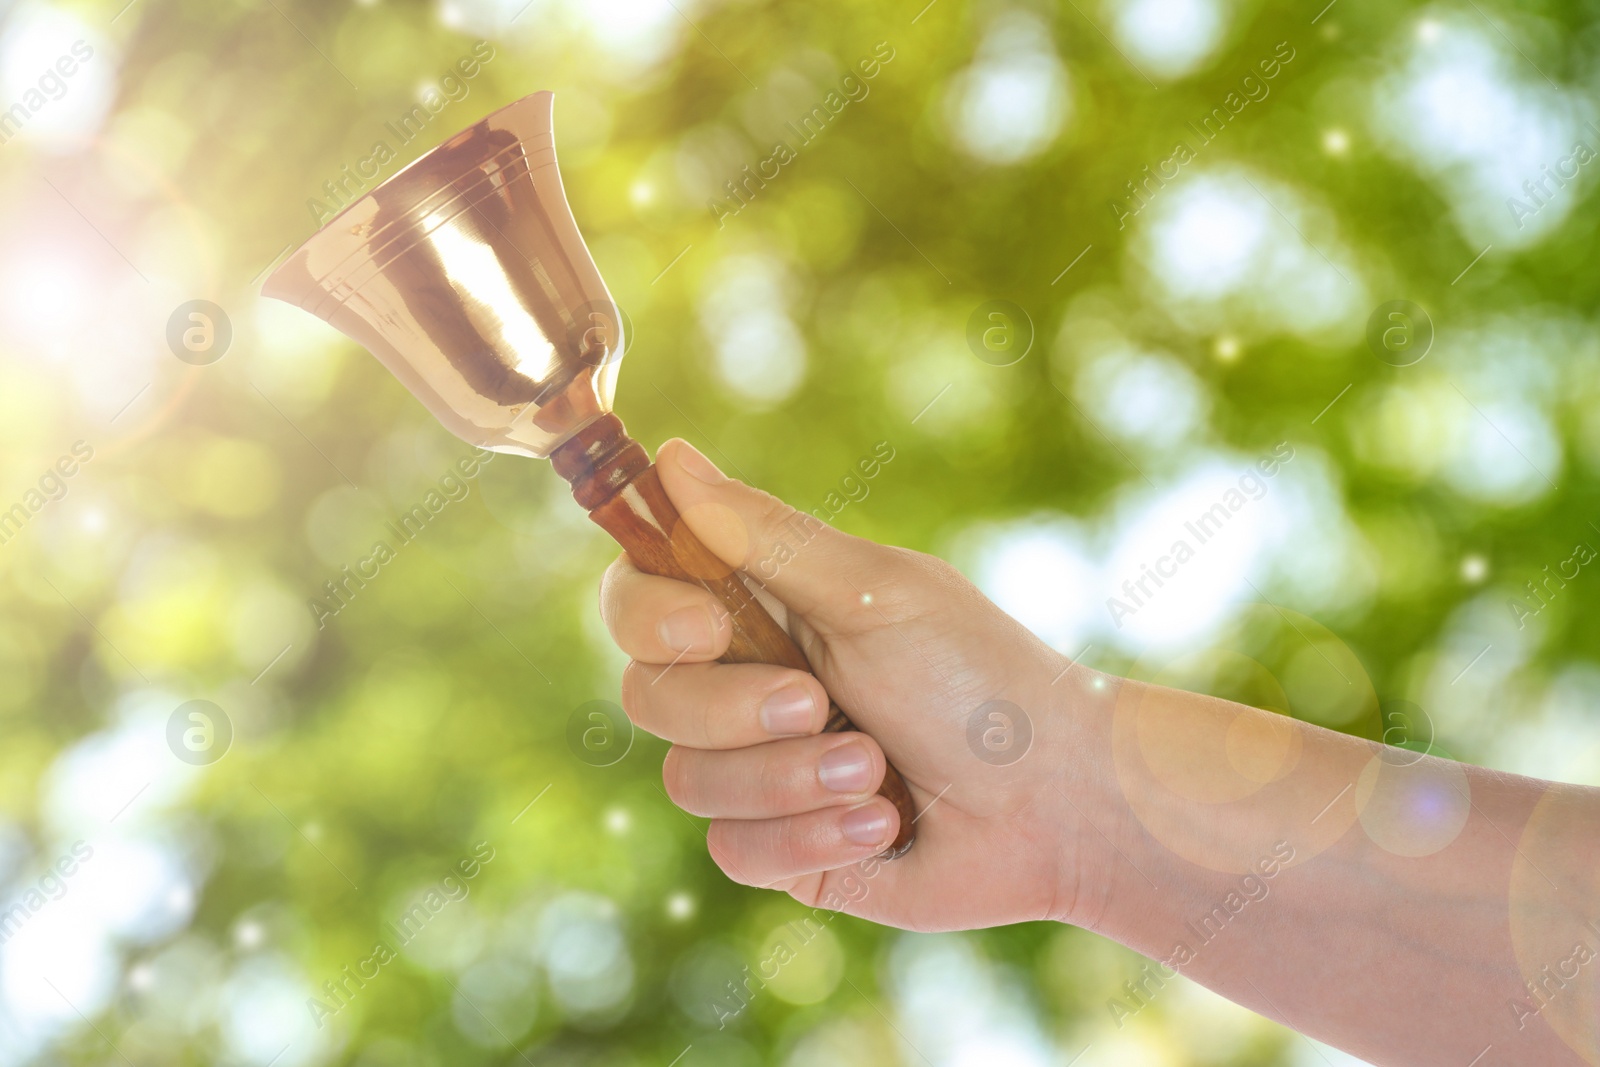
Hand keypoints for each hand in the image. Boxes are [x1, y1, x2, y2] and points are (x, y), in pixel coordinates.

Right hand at [598, 439, 1120, 931]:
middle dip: (734, 710)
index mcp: (762, 607)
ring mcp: (759, 770)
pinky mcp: (780, 847)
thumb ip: (767, 538)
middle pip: (649, 696)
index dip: (647, 614)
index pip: (640, 597)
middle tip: (819, 703)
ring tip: (878, 770)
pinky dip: (813, 837)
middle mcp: (746, 685)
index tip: (706, 628)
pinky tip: (883, 826)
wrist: (1055, 803)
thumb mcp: (875, 595)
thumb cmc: (978, 678)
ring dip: (792, 779)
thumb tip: (669, 456)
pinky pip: (734, 852)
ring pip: (689, 781)